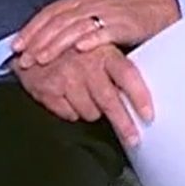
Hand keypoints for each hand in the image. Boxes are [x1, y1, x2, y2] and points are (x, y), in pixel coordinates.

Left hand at [12, 0, 181, 70]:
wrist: (160, 3)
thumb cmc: (128, 12)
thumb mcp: (97, 12)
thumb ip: (76, 22)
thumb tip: (52, 40)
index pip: (50, 13)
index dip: (31, 29)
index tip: (16, 46)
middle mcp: (90, 3)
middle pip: (57, 21)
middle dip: (37, 41)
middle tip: (23, 59)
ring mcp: (106, 12)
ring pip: (74, 27)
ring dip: (56, 44)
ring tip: (42, 59)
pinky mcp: (124, 23)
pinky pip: (104, 31)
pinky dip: (90, 40)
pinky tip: (79, 50)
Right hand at [13, 45, 153, 146]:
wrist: (36, 46)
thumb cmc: (75, 51)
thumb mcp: (100, 50)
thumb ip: (118, 70)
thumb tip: (140, 98)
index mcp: (104, 53)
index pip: (127, 76)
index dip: (139, 97)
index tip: (148, 116)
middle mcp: (86, 65)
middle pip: (110, 101)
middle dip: (124, 124)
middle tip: (133, 139)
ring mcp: (66, 77)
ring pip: (90, 112)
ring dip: (93, 112)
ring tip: (88, 99)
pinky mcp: (48, 89)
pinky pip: (69, 114)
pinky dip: (72, 112)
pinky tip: (70, 99)